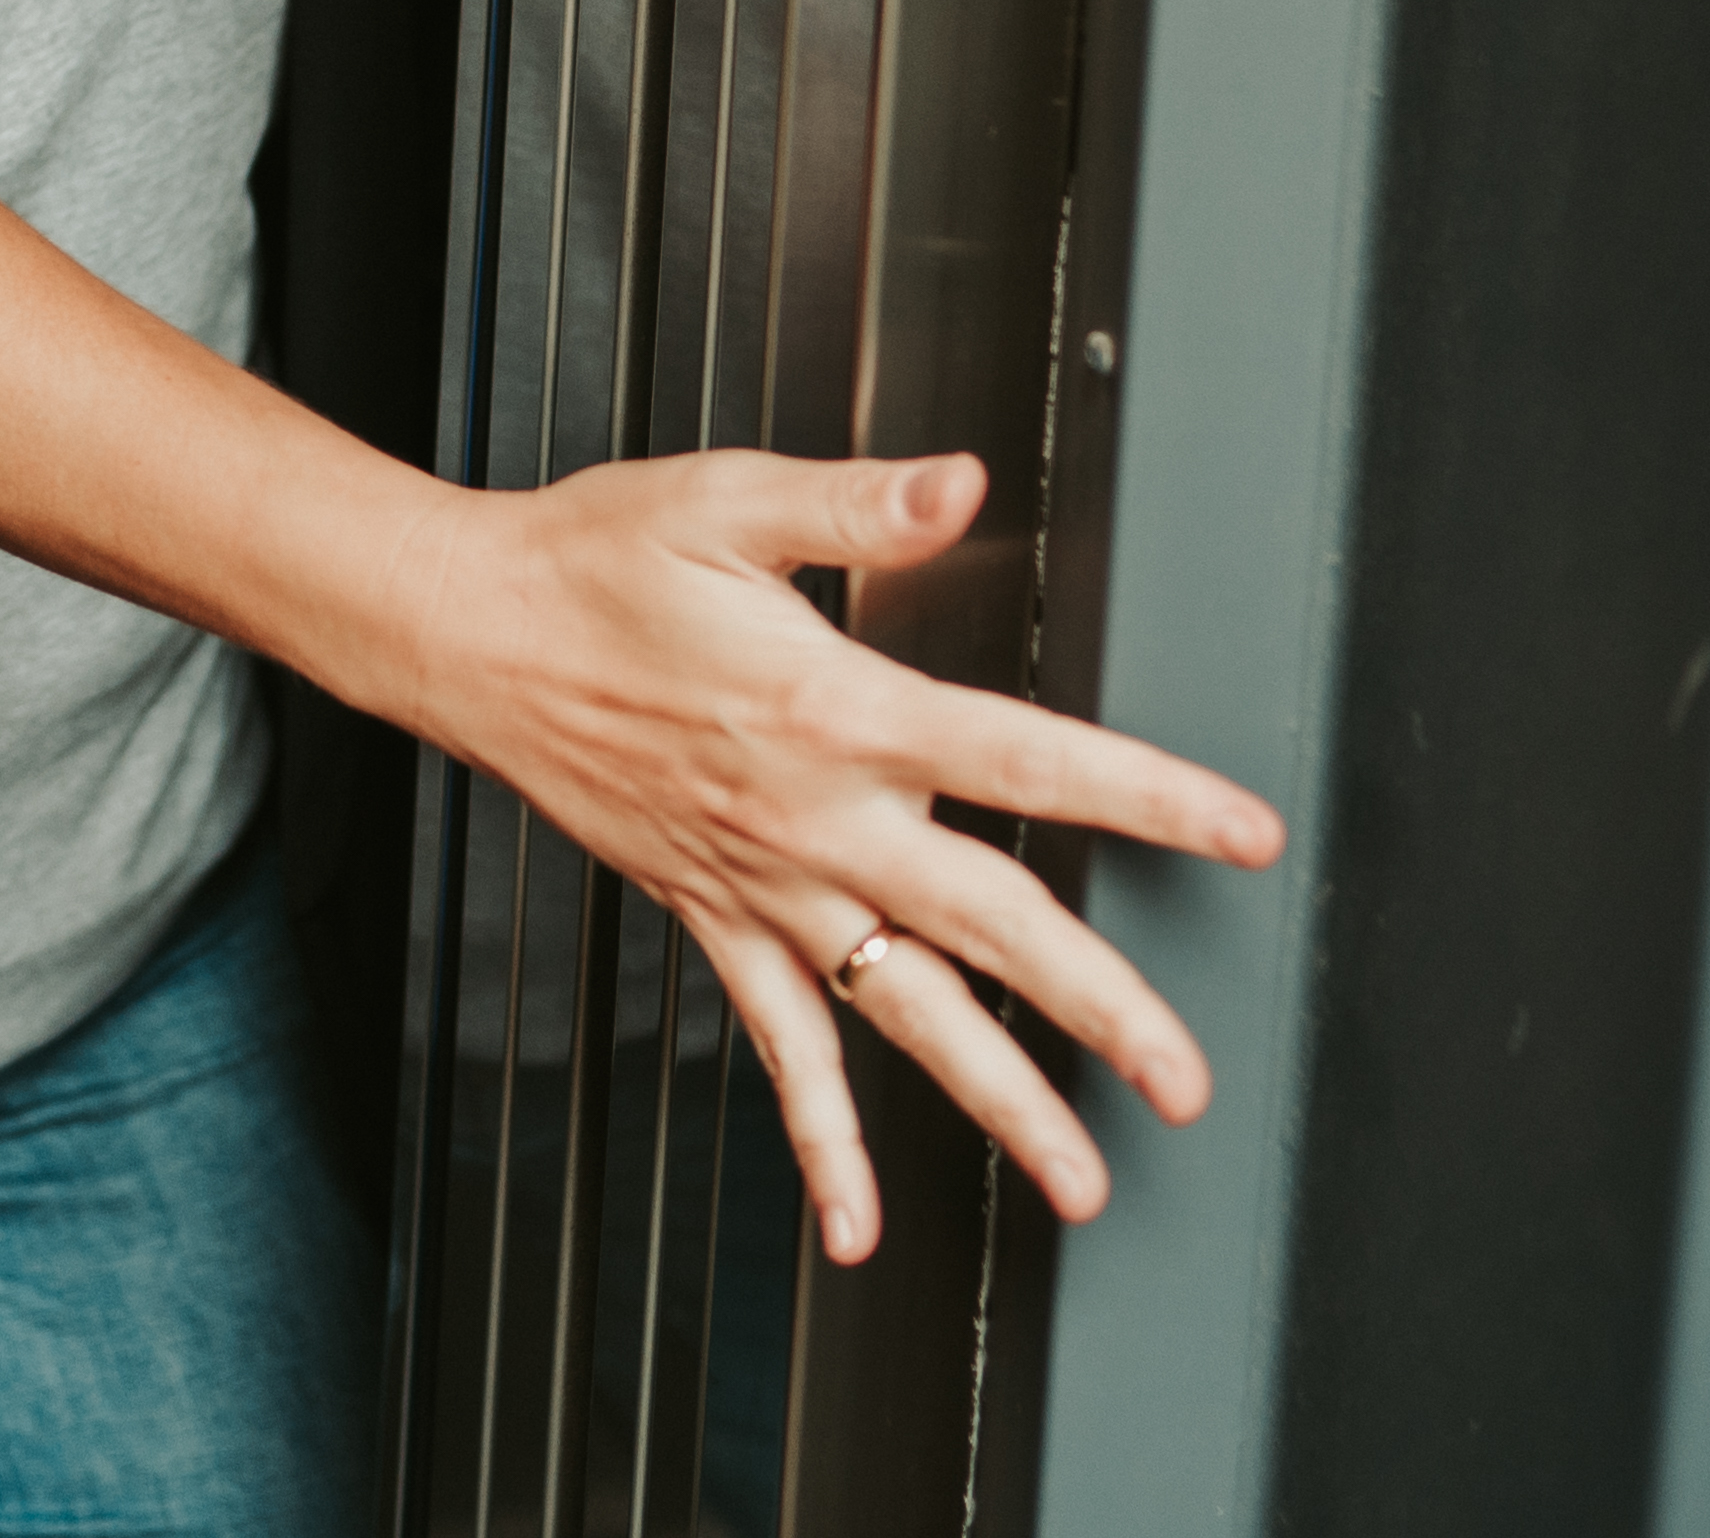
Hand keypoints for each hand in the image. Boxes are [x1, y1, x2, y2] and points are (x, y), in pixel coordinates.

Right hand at [396, 449, 1282, 1252]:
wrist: (468, 635)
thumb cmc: (592, 561)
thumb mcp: (726, 501)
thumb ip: (856, 507)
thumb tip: (960, 487)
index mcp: (839, 708)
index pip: (1030, 760)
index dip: (1148, 799)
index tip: (1242, 835)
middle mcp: (815, 818)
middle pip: (990, 927)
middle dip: (1101, 1009)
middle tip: (1186, 1079)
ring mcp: (765, 886)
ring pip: (906, 1013)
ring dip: (999, 1102)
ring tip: (1079, 1180)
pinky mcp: (714, 918)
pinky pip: (780, 1051)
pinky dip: (822, 1143)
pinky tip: (859, 1222)